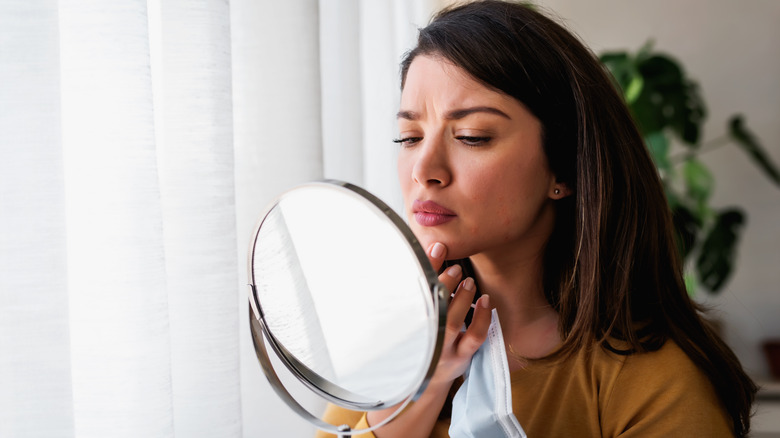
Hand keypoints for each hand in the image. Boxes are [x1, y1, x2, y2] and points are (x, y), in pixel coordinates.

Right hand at [426, 242, 491, 385]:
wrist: (425, 378)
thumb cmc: (423, 335)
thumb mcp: (419, 311)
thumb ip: (427, 283)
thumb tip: (436, 247)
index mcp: (408, 320)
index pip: (415, 289)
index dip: (427, 267)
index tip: (438, 247)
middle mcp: (423, 335)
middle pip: (433, 306)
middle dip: (444, 283)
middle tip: (455, 269)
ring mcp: (442, 348)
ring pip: (452, 322)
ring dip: (463, 298)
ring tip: (468, 282)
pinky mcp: (459, 357)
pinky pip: (474, 337)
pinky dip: (482, 318)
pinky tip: (485, 301)